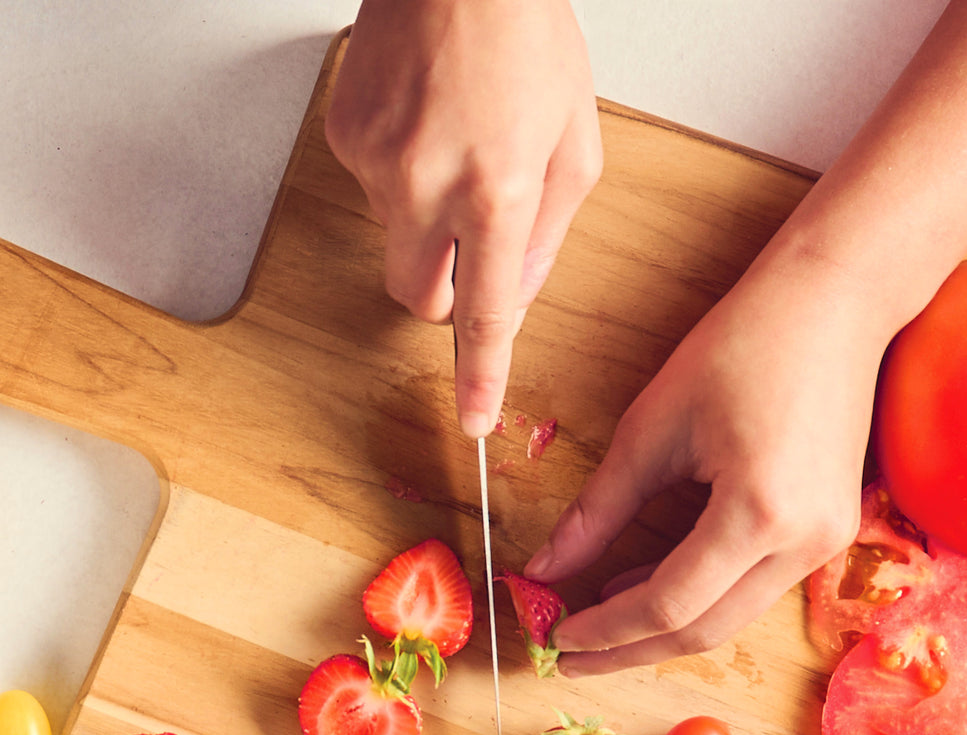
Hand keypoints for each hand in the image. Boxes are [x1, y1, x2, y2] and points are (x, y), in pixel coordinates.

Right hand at [325, 0, 601, 436]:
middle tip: (473, 247)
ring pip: (399, 238)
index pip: (483, 315)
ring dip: (430, 218)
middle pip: (421, 297)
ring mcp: (376, 162)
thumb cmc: (525, 33)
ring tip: (460, 144)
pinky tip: (429, 125)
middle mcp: (426, 185)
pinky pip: (376, 188)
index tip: (472, 418)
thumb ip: (548, 234)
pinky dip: (404, 174)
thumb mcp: (576, 143)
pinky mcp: (345, 137)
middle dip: (448, 293)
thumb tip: (516, 295)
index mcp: (497, 191)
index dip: (479, 376)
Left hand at [524, 246, 892, 674]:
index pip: (670, 604)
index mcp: (760, 513)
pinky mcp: (830, 533)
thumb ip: (598, 509)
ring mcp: (827, 543)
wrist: (836, 303)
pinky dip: (699, 594)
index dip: (607, 630)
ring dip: (663, 623)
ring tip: (600, 613)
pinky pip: (753, 587)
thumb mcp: (653, 426)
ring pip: (730, 616)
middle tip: (572, 652)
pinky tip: (651, 581)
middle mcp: (804, 544)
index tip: (556, 638)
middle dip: (631, 648)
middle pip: (705, 631)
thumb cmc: (742, 345)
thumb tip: (543, 567)